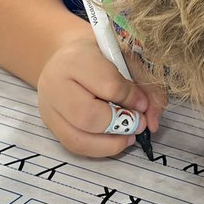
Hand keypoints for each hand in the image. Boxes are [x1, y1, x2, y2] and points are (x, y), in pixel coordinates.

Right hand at [36, 35, 161, 156]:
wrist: (66, 57)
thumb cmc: (100, 55)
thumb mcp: (125, 58)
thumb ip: (145, 86)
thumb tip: (154, 123)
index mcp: (76, 59)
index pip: (108, 86)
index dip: (131, 99)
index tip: (143, 103)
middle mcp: (55, 84)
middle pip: (88, 116)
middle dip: (120, 125)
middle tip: (138, 124)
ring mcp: (49, 108)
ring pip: (78, 138)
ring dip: (110, 143)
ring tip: (129, 136)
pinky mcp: (50, 126)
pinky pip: (75, 147)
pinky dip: (99, 148)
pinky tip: (114, 140)